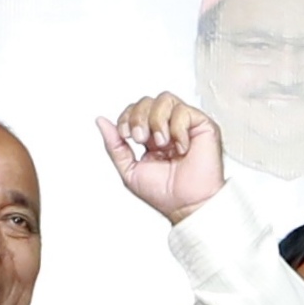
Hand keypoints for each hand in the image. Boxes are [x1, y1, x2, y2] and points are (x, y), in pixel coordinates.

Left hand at [103, 94, 225, 218]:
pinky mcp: (203, 126)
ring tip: (161, 143)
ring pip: (165, 99)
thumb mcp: (129, 170)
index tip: (126, 136)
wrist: (186, 205)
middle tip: (141, 139)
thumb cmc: (165, 194)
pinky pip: (184, 111)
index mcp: (151, 138)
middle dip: (138, 117)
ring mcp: (185, 126)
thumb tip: (101, 121)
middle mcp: (168, 129)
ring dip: (157, 120)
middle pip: (147, 101)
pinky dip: (178, 129)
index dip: (127, 117)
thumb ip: (115, 146)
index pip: (135, 110)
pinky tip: (180, 148)